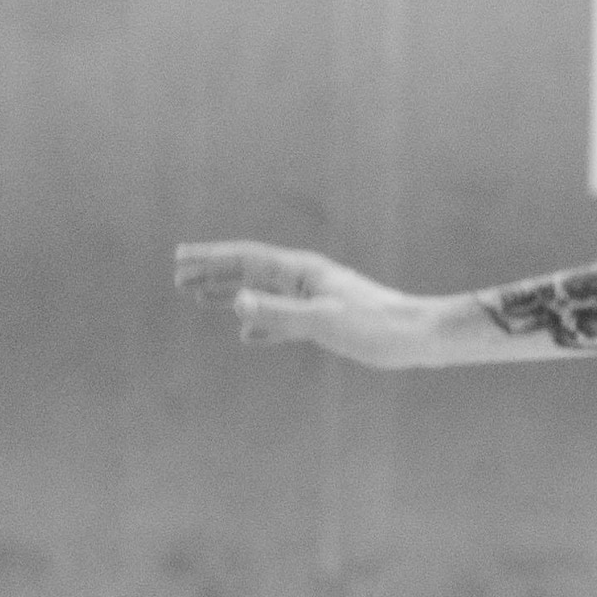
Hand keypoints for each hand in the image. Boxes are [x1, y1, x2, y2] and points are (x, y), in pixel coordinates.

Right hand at [173, 240, 435, 365]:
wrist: (417, 337)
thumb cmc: (375, 327)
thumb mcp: (323, 322)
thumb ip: (279, 315)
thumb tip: (237, 303)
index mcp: (302, 272)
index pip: (246, 258)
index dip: (210, 259)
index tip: (178, 259)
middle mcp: (305, 279)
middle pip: (249, 271)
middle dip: (213, 274)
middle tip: (178, 279)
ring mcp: (315, 298)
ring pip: (262, 293)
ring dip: (230, 295)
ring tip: (201, 300)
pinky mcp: (326, 320)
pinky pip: (281, 319)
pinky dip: (260, 324)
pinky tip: (247, 337)